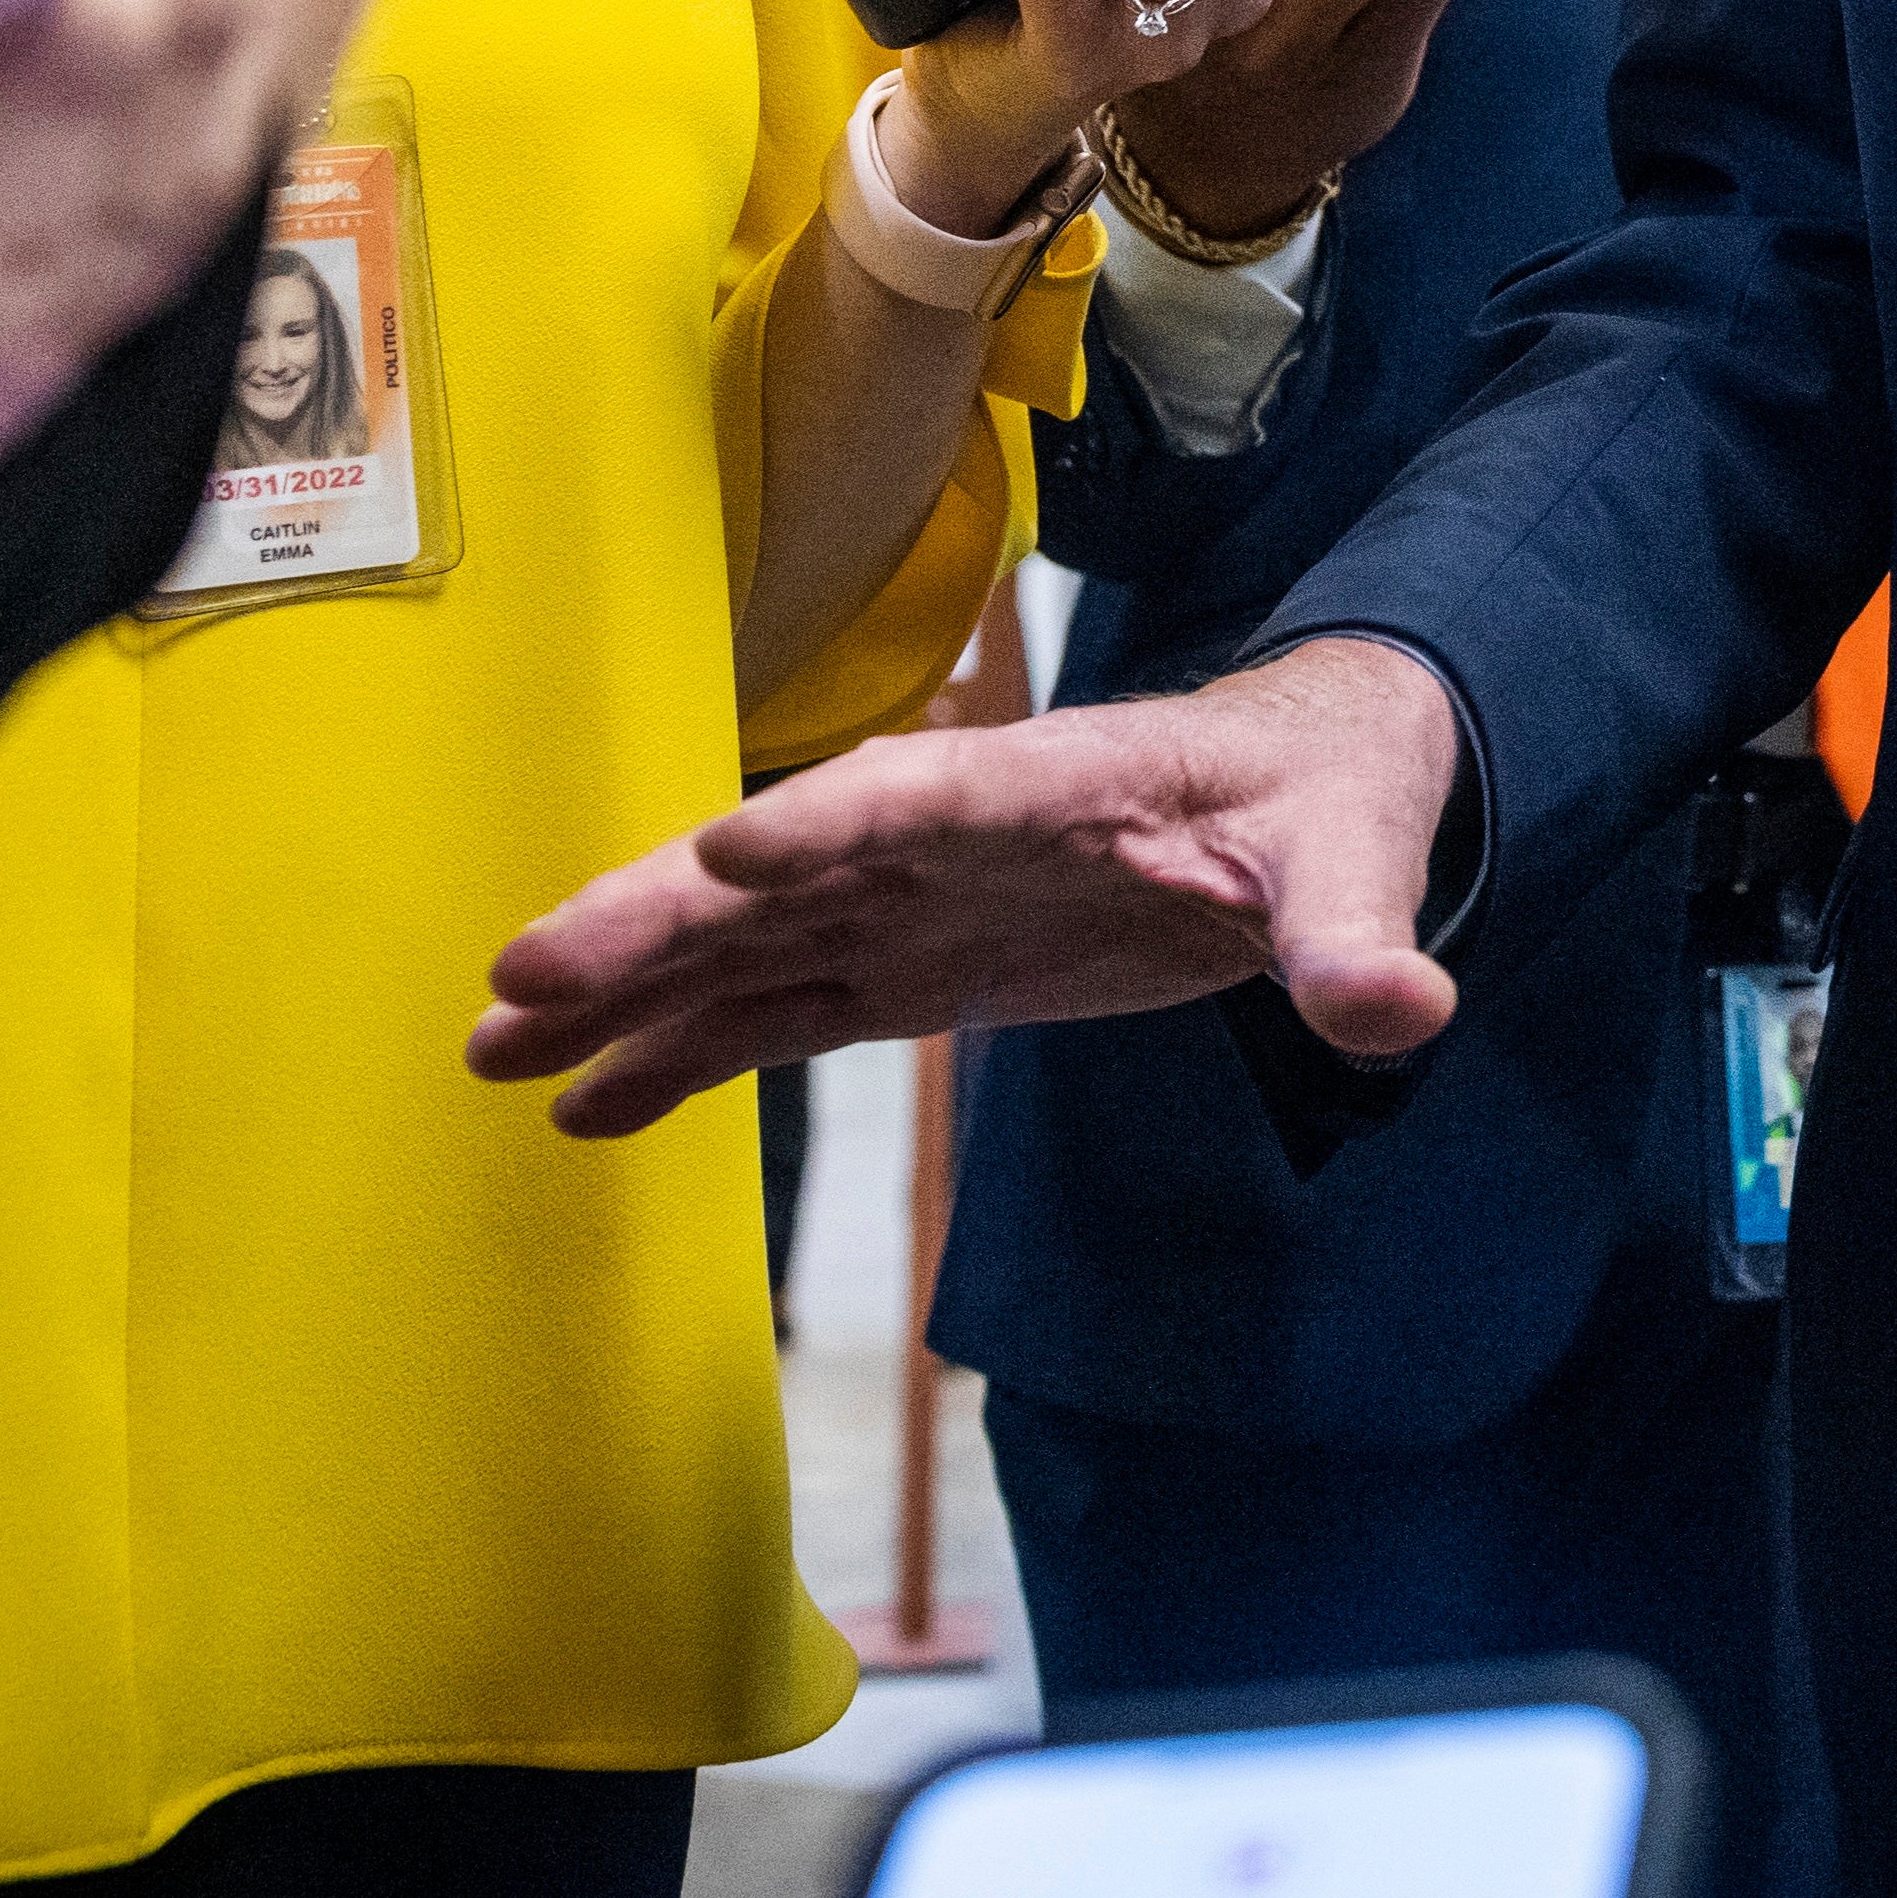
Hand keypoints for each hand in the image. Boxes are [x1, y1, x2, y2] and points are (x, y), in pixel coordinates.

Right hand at [469, 627, 1471, 1129]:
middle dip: (651, 921)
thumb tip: (1404, 1011)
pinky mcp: (914, 966)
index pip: (915, 800)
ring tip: (492, 1051)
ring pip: (744, 948)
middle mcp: (946, 840)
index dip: (820, 830)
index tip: (719, 865)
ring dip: (624, 994)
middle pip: (778, 874)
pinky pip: (779, 1014)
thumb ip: (1358, 937)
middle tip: (520, 981)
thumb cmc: (1321, 799)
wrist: (1301, 790)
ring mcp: (913, 904)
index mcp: (1044, 788)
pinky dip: (684, 1055)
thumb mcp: (1356, 859)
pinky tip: (585, 1109)